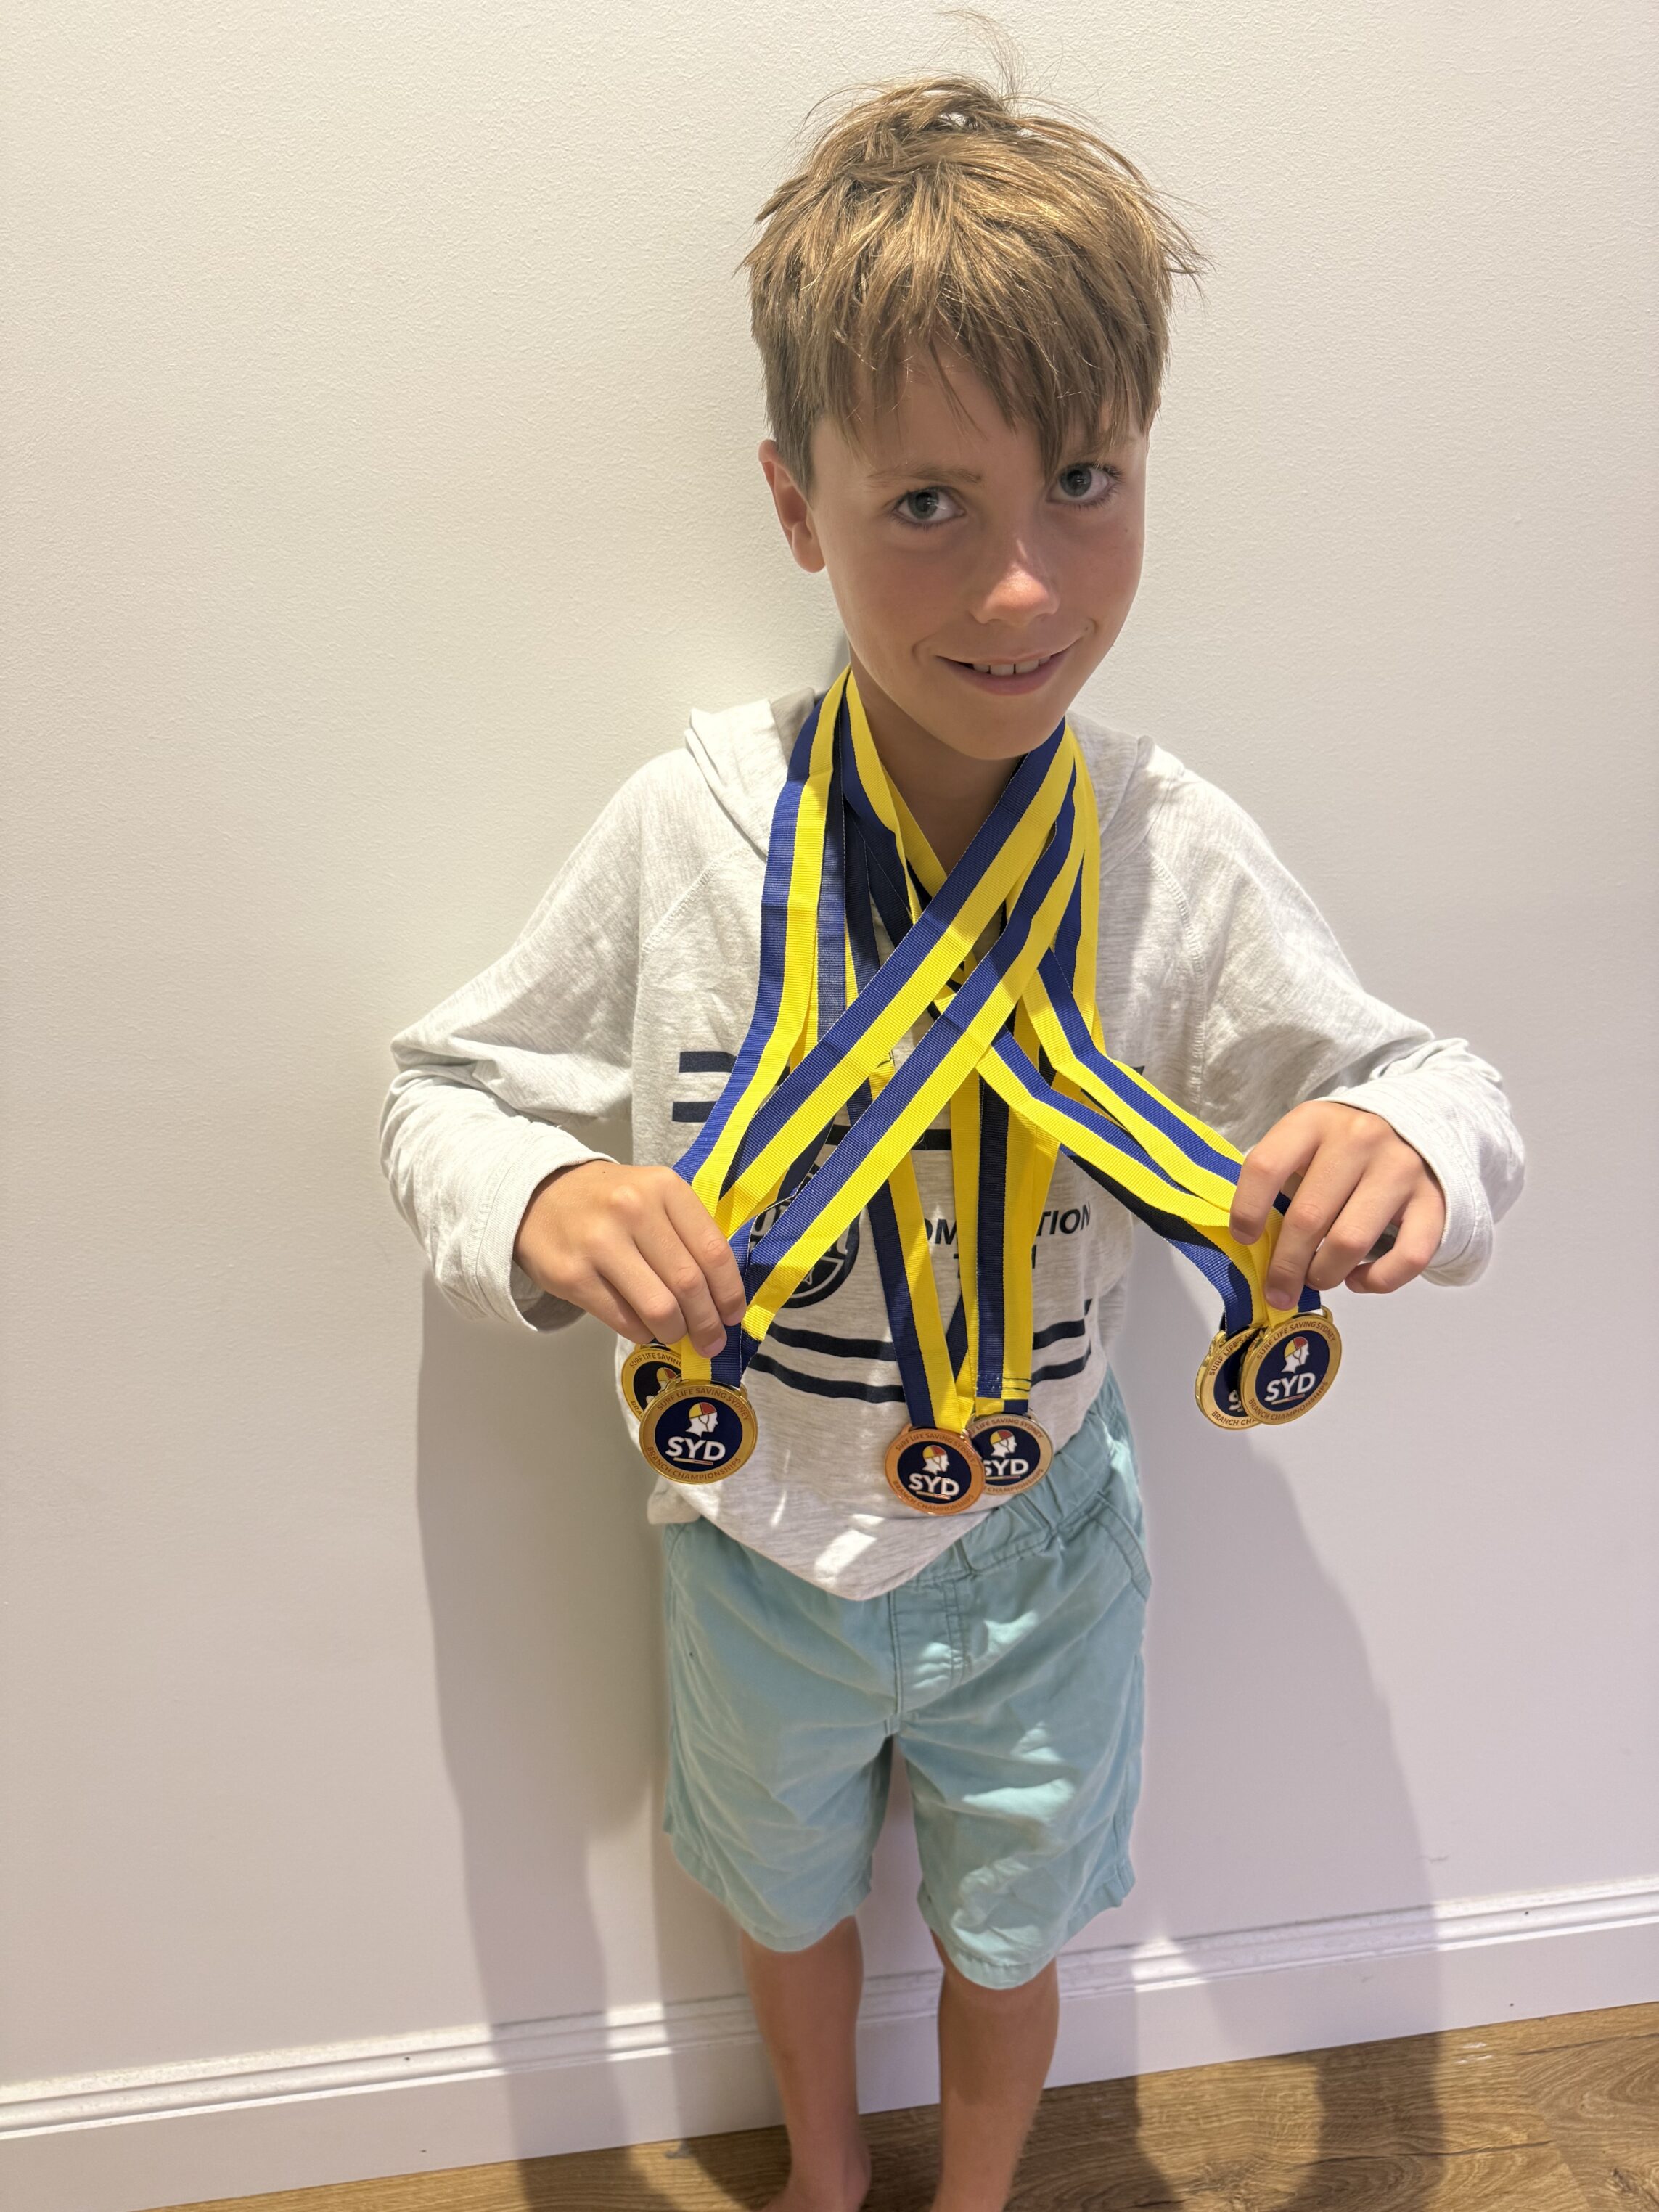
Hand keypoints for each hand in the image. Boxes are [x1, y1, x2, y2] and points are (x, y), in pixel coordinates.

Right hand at [513, 1160, 745, 1356]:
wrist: (539, 1197)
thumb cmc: (609, 1202)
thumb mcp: (653, 1196)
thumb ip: (687, 1234)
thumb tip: (721, 1297)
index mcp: (664, 1188)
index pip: (713, 1251)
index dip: (730, 1293)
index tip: (733, 1316)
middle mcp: (633, 1210)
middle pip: (689, 1284)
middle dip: (707, 1323)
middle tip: (712, 1341)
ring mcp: (599, 1244)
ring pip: (659, 1308)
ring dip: (676, 1332)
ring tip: (677, 1334)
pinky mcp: (573, 1276)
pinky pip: (624, 1320)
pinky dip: (643, 1333)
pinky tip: (645, 1327)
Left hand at [1230, 1102, 1446, 1305]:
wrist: (1413, 1130)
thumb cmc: (1341, 1149)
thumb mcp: (1304, 1147)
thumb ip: (1278, 1184)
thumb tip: (1252, 1247)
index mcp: (1314, 1122)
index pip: (1266, 1167)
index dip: (1248, 1210)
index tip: (1245, 1239)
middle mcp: (1359, 1139)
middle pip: (1308, 1217)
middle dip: (1285, 1267)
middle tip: (1278, 1290)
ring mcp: (1400, 1168)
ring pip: (1350, 1242)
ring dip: (1325, 1274)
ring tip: (1317, 1278)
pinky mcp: (1433, 1201)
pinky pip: (1406, 1257)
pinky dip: (1377, 1281)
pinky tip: (1358, 1280)